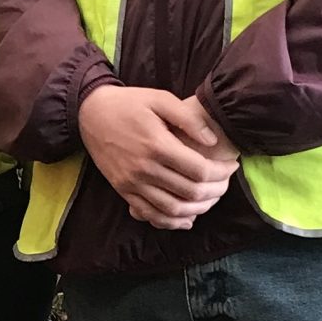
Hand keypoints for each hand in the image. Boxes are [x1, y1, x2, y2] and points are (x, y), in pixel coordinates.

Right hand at [76, 85, 238, 230]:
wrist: (90, 113)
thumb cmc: (128, 103)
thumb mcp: (160, 98)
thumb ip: (188, 119)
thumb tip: (212, 142)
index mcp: (157, 145)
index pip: (199, 170)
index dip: (222, 172)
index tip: (231, 166)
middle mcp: (144, 169)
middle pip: (190, 192)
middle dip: (216, 191)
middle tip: (226, 183)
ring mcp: (132, 183)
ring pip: (172, 209)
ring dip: (198, 209)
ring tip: (211, 198)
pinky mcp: (123, 190)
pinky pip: (149, 214)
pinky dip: (171, 222)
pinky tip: (187, 218)